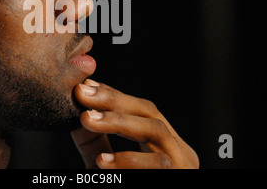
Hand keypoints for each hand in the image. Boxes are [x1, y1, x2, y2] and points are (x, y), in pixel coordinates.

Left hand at [71, 79, 198, 168]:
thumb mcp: (115, 169)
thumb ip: (102, 147)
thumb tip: (80, 117)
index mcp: (166, 144)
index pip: (142, 110)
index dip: (114, 95)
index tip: (86, 87)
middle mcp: (181, 150)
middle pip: (150, 113)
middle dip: (114, 100)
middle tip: (82, 94)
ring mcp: (185, 167)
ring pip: (156, 131)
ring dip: (119, 121)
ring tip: (86, 119)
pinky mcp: (182, 179)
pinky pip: (159, 166)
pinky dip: (129, 162)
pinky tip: (101, 164)